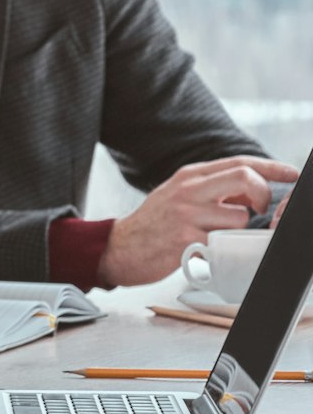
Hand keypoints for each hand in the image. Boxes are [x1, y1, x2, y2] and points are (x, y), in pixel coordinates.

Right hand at [97, 156, 301, 285]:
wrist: (120, 248)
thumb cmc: (155, 225)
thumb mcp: (179, 196)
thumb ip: (212, 190)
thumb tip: (254, 192)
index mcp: (189, 176)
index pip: (240, 163)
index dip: (272, 168)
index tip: (292, 174)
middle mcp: (188, 190)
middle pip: (244, 178)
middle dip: (264, 194)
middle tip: (262, 210)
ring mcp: (187, 214)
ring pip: (240, 217)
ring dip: (239, 231)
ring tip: (219, 237)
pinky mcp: (186, 239)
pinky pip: (225, 242)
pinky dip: (225, 249)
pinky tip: (207, 250)